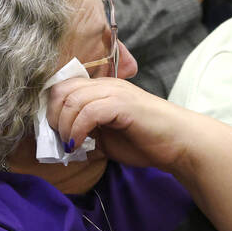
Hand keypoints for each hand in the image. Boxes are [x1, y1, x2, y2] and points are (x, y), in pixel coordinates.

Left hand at [48, 76, 200, 170]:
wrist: (180, 143)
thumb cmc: (148, 141)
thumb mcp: (108, 138)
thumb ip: (87, 133)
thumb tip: (62, 143)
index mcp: (102, 89)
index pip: (63, 87)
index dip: (52, 109)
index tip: (53, 134)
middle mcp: (106, 86)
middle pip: (62, 90)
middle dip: (54, 117)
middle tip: (59, 139)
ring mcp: (115, 93)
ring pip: (72, 99)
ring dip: (64, 125)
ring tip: (70, 144)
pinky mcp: (123, 105)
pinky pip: (89, 111)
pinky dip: (78, 129)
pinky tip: (80, 144)